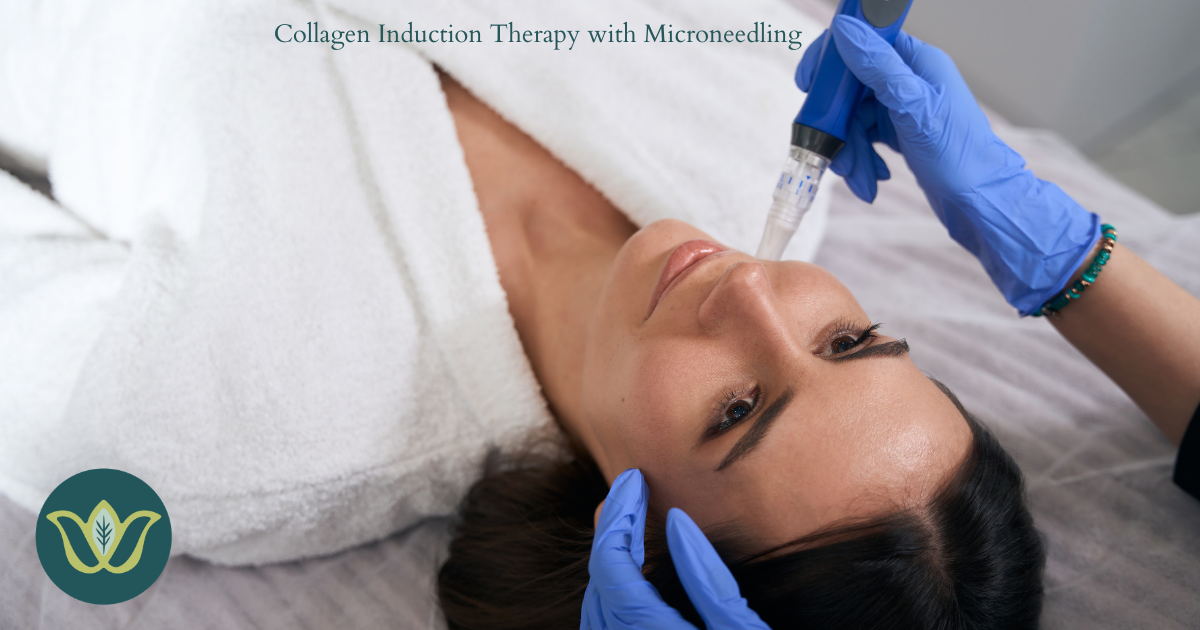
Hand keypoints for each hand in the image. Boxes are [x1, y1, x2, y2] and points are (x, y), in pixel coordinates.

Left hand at [580, 469, 770, 629]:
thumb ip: (706, 580)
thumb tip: (675, 520)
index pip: (613, 570)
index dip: (618, 518)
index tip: (633, 480)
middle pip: (597, 585)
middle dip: (610, 532)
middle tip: (630, 491)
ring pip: (593, 611)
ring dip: (607, 564)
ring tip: (630, 523)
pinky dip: (610, 597)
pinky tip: (635, 576)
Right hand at [796, 16, 1100, 314]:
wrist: (979, 202)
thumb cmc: (960, 157)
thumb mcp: (914, 108)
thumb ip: (878, 68)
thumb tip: (845, 29)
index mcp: (915, 62)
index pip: (862, 43)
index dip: (830, 62)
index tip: (808, 85)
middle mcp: (907, 80)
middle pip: (849, 90)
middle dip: (837, 127)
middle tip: (833, 155)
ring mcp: (901, 107)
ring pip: (852, 120)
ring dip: (849, 152)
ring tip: (859, 180)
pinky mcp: (897, 132)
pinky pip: (862, 138)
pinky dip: (861, 161)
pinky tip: (872, 181)